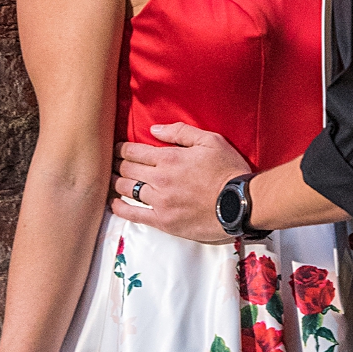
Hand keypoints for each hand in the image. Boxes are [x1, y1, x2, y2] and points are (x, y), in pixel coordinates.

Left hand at [111, 122, 248, 243]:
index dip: (120, 149)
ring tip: (111, 180)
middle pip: (126, 169)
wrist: (241, 203)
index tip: (117, 149)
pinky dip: (120, 208)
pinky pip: (134, 215)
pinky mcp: (164, 221)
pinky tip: (114, 203)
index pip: (133, 151)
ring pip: (127, 189)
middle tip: (111, 163)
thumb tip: (153, 130)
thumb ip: (180, 132)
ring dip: (115, 183)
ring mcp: (160, 202)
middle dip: (116, 164)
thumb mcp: (210, 141)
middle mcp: (160, 180)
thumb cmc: (228, 170)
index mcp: (169, 158)